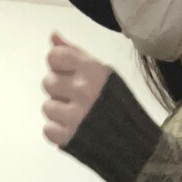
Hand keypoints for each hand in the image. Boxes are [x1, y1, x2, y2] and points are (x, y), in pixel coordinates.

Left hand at [42, 32, 111, 147]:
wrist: (134, 145)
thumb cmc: (118, 107)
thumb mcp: (102, 74)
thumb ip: (75, 55)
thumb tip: (53, 36)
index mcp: (93, 71)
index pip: (55, 57)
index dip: (57, 66)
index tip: (67, 74)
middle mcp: (84, 90)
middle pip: (48, 82)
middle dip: (59, 91)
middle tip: (76, 100)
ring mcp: (76, 116)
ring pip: (47, 107)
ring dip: (59, 114)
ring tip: (76, 117)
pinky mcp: (70, 138)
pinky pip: (48, 130)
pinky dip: (58, 133)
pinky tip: (73, 131)